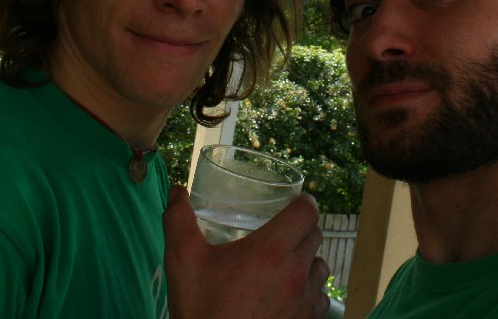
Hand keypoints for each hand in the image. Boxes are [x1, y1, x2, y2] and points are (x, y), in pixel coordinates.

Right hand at [163, 185, 330, 318]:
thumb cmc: (201, 308)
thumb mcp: (183, 259)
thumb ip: (179, 219)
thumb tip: (176, 191)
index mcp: (271, 250)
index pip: (306, 212)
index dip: (304, 202)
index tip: (296, 202)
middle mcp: (296, 273)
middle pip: (315, 236)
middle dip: (303, 229)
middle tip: (284, 231)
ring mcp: (305, 302)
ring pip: (321, 268)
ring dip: (309, 260)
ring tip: (289, 263)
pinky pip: (321, 299)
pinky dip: (312, 292)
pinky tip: (292, 295)